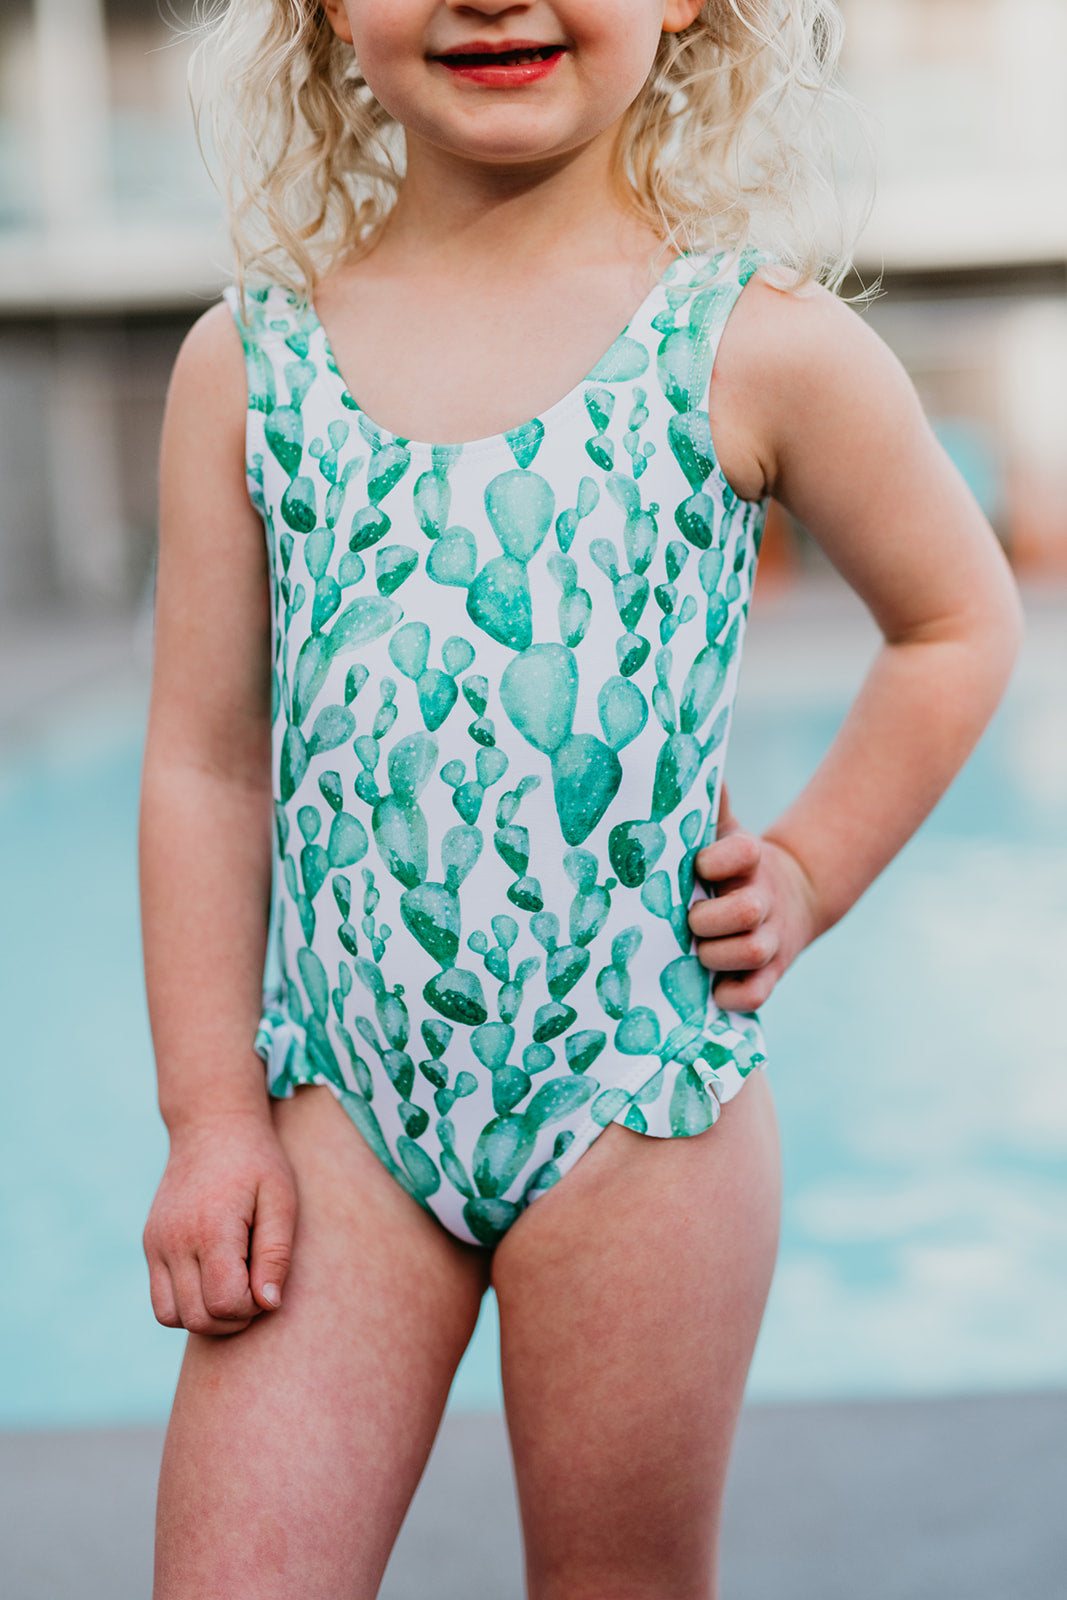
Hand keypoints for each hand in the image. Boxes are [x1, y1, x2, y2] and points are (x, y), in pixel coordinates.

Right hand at [143, 1110, 295, 1335]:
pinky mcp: (149, 1244)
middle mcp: (174, 1241)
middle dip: (232, 1318)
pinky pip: (160, 1300)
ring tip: (233, 1285)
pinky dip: (186, 1303)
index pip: (224, 1304)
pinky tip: (213, 1277)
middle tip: (255, 1287)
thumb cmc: (257, 1162)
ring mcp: (156, 1244)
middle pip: (198, 1318)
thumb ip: (276, 1254)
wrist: (212, 1125)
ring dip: (205, 1316)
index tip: (267, 1282)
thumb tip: (268, 1305)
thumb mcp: (281, 1200)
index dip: (252, 1308)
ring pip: (171, 1317)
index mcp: (211, 1229)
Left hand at [688, 784, 820, 1011]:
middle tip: (690, 918)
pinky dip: (732, 995)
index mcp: (750, 861)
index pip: (741, 853)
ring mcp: (770, 940)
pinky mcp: (771, 974)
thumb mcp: (723, 831)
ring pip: (751, 953)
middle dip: (709, 919)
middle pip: (747, 911)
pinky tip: (713, 988)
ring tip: (697, 951)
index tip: (699, 866)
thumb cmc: (733, 864)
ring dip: (716, 955)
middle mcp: (763, 901)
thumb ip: (709, 803)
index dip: (716, 861)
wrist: (791, 897)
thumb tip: (685, 753)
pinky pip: (756, 995)